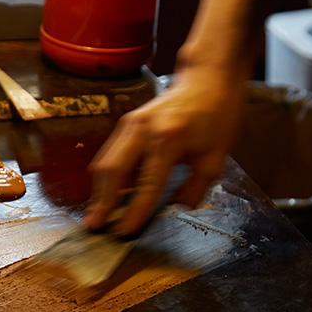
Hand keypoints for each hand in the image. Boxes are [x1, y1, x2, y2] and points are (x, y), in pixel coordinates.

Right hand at [83, 72, 244, 234]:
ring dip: (99, 190)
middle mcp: (143, 129)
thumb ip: (194, 188)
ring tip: (95, 215)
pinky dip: (107, 175)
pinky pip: (111, 152)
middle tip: (94, 226)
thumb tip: (174, 211)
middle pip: (113, 171)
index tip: (124, 233)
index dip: (134, 212)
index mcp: (168, 139)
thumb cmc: (217, 115)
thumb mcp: (215, 157)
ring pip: (106, 162)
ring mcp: (131, 123)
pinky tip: (108, 193)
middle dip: (101, 202)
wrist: (208, 78)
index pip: (147, 184)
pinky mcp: (127, 122)